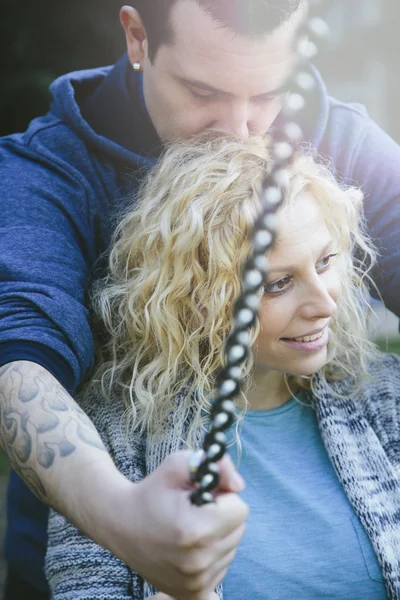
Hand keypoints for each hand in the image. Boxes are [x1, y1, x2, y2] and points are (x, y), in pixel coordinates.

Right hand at [105, 451, 247, 599]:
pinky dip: (210, 556)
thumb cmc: (152, 491)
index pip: (240, 510)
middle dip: (222, 516)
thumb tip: (239, 485)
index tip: (203, 496)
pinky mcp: (193, 595)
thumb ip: (215, 467)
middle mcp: (198, 561)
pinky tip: (188, 548)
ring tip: (188, 528)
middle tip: (194, 511)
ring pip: (231, 549)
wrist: (120, 525)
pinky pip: (221, 568)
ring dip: (217, 536)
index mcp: (196, 529)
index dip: (223, 497)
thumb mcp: (179, 465)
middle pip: (238, 530)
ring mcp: (196, 582)